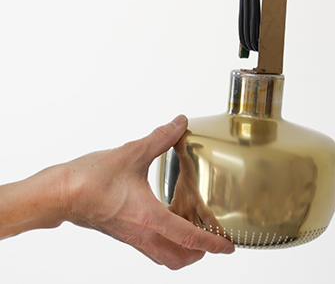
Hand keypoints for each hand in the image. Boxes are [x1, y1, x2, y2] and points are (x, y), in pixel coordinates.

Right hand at [62, 115, 234, 269]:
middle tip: (214, 240)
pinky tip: (168, 220)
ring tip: (196, 233)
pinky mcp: (122, 233)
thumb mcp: (132, 152)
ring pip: (163, 257)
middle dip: (200, 254)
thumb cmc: (90, 179)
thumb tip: (179, 123)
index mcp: (149, 217)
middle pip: (178, 258)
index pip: (189, 238)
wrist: (59, 193)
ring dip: (183, 251)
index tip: (228, 248)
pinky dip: (166, 242)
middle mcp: (142, 233)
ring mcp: (131, 236)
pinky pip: (150, 247)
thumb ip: (160, 137)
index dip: (212, 244)